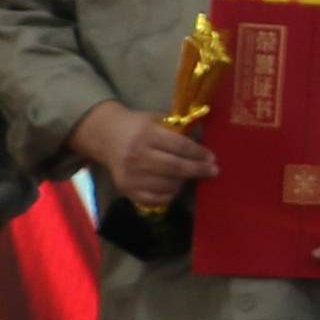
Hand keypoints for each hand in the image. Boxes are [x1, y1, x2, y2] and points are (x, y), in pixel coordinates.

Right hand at [76, 102, 209, 209]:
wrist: (106, 136)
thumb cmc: (138, 127)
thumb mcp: (157, 120)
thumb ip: (178, 131)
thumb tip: (202, 145)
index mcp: (147, 134)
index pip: (179, 146)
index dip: (199, 154)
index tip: (212, 158)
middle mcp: (137, 155)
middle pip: (174, 168)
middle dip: (197, 170)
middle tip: (213, 171)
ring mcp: (130, 175)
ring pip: (166, 186)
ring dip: (183, 182)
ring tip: (188, 176)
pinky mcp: (125, 189)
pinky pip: (154, 199)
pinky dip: (168, 195)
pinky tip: (174, 187)